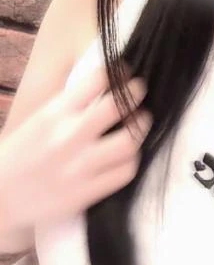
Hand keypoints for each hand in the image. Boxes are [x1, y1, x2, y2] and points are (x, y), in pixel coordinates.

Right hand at [0, 63, 151, 233]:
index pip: (98, 79)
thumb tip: (110, 83)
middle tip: (139, 92)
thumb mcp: (41, 118)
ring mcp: (79, 167)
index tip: (126, 72)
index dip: (118, 71)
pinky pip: (125, 171)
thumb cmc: (22, 153)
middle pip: (119, 106)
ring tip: (139, 123)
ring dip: (140, 128)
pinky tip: (128, 153)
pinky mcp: (86, 193)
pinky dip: (132, 159)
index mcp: (55, 113)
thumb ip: (73, 104)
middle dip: (136, 93)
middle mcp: (68, 137)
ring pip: (130, 141)